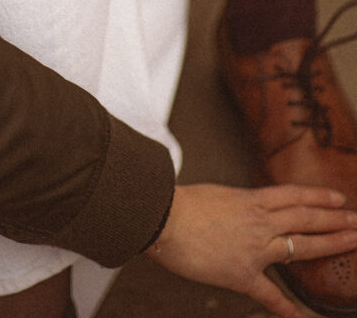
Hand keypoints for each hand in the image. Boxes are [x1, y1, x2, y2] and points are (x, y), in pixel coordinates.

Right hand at [148, 184, 356, 317]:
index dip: (317, 196)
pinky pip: (270, 294)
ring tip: (351, 242)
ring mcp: (254, 247)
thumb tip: (239, 211)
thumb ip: (233, 205)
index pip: (292, 195)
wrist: (164, 218)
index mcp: (249, 200)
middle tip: (356, 220)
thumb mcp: (214, 195)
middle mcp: (258, 221)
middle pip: (305, 218)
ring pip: (299, 245)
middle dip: (334, 220)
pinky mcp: (241, 273)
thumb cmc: (179, 205)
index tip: (337, 198)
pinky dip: (286, 308)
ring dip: (329, 244)